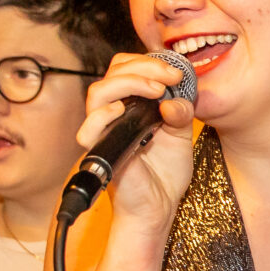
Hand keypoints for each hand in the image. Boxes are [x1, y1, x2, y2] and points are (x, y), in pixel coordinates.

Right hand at [77, 53, 199, 224]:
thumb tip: (172, 99)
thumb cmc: (164, 173)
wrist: (159, 208)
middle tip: (171, 77)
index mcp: (131, 106)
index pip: (126, 69)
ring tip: (156, 90)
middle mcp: (113, 115)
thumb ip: (180, 113)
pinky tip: (124, 110)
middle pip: (112, 73)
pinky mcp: (101, 152)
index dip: (149, 63)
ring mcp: (105, 132)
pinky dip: (104, 115)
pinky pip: (89, 129)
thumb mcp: (181, 135)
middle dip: (143, 67)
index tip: (177, 73)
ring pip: (98, 92)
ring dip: (128, 82)